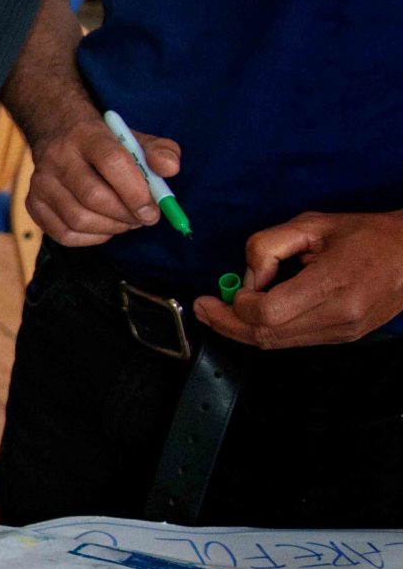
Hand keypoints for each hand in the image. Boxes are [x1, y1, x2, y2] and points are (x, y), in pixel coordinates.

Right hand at [24, 113, 179, 246]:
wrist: (57, 133)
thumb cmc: (104, 142)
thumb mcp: (135, 138)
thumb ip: (159, 151)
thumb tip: (170, 170)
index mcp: (87, 135)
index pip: (112, 163)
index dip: (136, 192)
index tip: (153, 211)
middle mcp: (57, 157)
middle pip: (93, 197)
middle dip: (125, 215)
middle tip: (143, 219)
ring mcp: (40, 182)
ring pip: (78, 219)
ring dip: (111, 229)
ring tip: (126, 222)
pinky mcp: (32, 203)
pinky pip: (64, 234)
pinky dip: (91, 239)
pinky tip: (104, 228)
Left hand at [194, 211, 402, 349]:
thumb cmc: (367, 234)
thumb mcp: (314, 224)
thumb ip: (270, 246)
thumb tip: (247, 277)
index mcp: (333, 284)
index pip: (268, 313)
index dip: (238, 306)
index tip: (229, 289)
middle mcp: (338, 316)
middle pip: (266, 335)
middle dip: (226, 324)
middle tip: (202, 310)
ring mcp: (342, 333)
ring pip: (276, 344)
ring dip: (241, 331)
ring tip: (216, 314)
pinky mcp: (343, 339)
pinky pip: (293, 342)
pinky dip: (266, 331)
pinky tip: (251, 317)